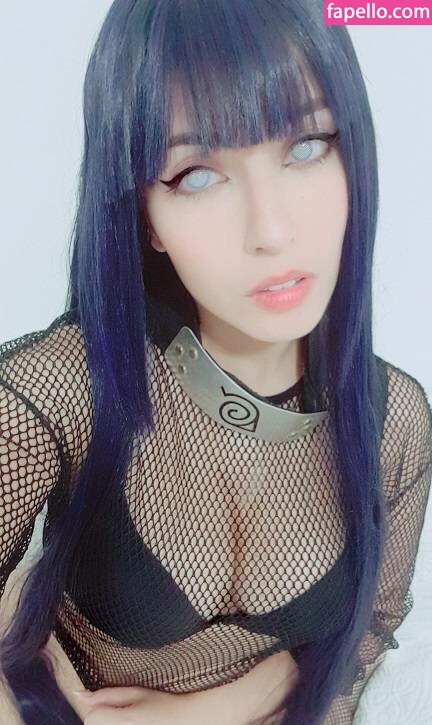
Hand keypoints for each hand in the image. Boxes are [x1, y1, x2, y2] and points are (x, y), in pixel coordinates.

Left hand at [73, 685, 197, 723]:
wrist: (184, 720)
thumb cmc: (161, 704)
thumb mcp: (135, 692)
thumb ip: (106, 694)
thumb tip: (79, 694)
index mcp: (124, 720)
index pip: (91, 718)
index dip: (98, 708)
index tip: (110, 705)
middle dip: (103, 718)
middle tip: (123, 713)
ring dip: (108, 724)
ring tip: (129, 720)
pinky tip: (131, 723)